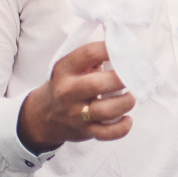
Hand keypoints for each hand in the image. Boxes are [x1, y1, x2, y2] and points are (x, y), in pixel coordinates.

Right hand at [16, 41, 134, 153]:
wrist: (44, 116)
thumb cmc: (68, 84)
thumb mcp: (72, 67)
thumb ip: (93, 56)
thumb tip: (124, 42)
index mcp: (65, 69)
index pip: (89, 53)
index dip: (111, 49)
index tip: (126, 49)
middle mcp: (68, 91)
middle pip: (97, 85)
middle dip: (121, 79)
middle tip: (133, 77)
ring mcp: (76, 114)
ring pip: (106, 111)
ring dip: (126, 103)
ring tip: (131, 97)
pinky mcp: (85, 131)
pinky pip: (107, 133)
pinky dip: (122, 128)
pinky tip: (127, 119)